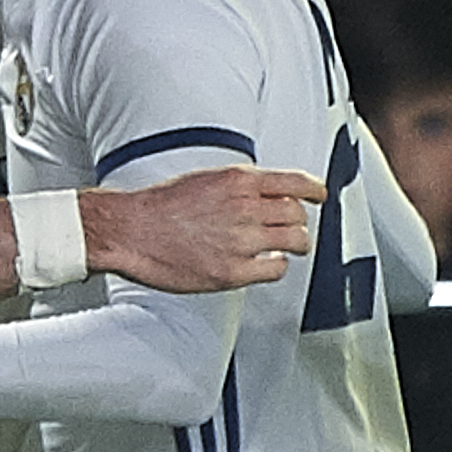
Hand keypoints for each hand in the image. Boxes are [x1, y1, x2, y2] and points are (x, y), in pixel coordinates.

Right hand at [81, 162, 323, 290]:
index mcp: (238, 181)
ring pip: (294, 241)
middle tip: (293, 228)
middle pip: (297, 214)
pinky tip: (265, 264)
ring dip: (295, 245)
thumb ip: (238, 186)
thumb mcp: (204, 180)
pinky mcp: (233, 271)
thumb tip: (265, 194)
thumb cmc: (160, 207)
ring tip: (287, 248)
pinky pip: (276, 268)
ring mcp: (241, 241)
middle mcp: (245, 208)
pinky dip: (276, 266)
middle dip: (298, 221)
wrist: (131, 230)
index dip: (314, 190)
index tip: (319, 196)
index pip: (295, 182)